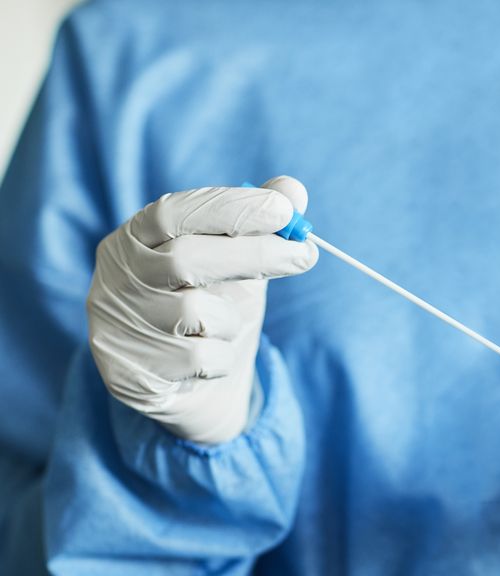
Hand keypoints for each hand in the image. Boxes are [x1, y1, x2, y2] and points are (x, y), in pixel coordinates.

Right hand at [87, 176, 316, 443]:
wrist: (189, 385)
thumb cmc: (213, 308)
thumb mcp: (239, 264)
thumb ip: (259, 226)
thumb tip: (294, 189)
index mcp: (134, 239)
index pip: (174, 212)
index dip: (230, 208)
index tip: (284, 211)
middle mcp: (117, 278)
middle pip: (186, 258)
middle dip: (254, 254)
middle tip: (305, 255)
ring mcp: (117, 326)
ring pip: (197, 313)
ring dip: (233, 318)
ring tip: (230, 325)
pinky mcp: (129, 373)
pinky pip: (200, 359)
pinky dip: (223, 357)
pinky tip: (212, 359)